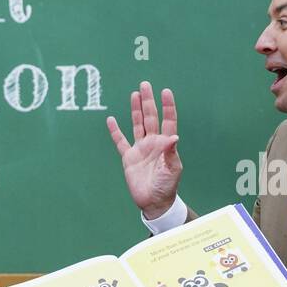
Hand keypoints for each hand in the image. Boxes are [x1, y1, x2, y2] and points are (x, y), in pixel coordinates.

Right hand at [105, 82, 182, 218]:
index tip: (165, 91)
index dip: (167, 106)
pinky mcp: (128, 158)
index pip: (167, 120)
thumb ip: (171, 153)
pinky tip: (112, 120)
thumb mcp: (172, 170)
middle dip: (148, 101)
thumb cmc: (167, 186)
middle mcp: (153, 142)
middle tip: (145, 84)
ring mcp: (140, 149)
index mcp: (165, 144)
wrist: (153, 201)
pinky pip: (120, 141)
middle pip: (150, 117)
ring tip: (134, 94)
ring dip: (136, 110)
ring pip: (137, 125)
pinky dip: (115, 131)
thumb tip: (174, 137)